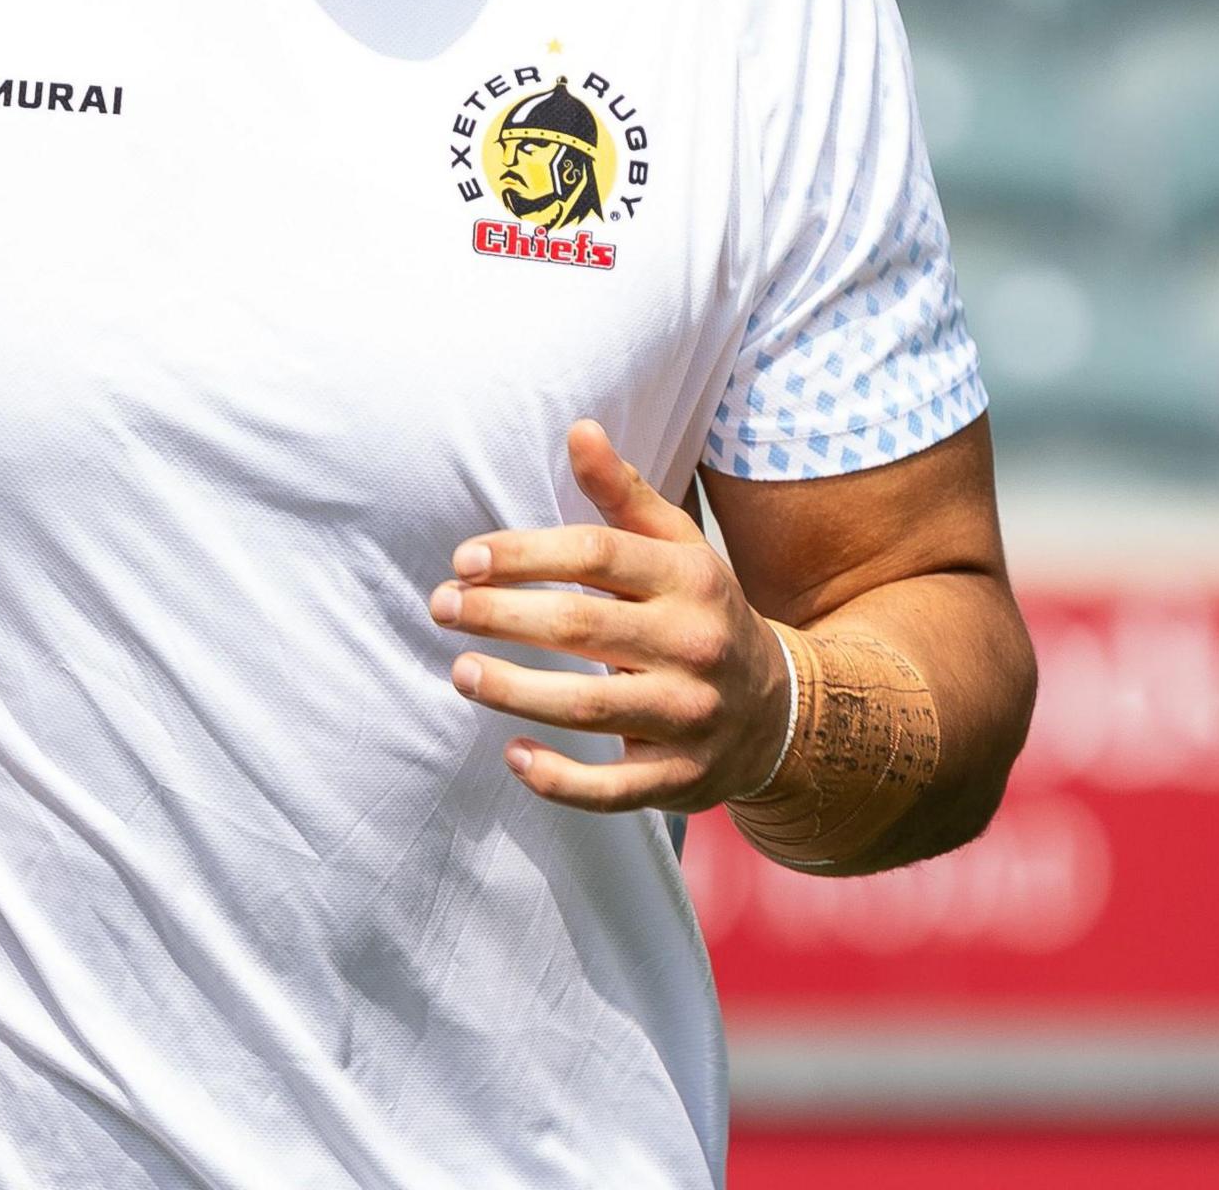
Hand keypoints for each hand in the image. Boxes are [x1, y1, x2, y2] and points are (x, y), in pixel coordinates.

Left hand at [427, 419, 792, 812]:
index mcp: (690, 578)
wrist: (777, 711)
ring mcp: (688, 716)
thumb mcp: (679, 547)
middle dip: (499, 617)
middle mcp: (694, 644)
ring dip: (514, 691)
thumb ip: (624, 493)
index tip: (464, 560)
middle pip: (580, 627)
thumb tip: (578, 429)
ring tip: (460, 673)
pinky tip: (512, 754)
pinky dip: (558, 778)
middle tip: (441, 608)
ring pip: (588, 707)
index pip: (595, 555)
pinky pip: (611, 788)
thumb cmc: (702, 612)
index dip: (523, 555)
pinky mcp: (679, 778)